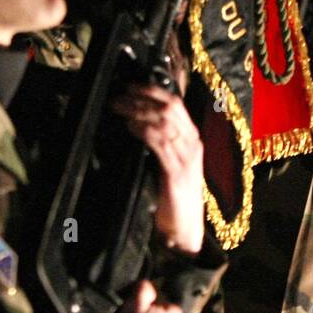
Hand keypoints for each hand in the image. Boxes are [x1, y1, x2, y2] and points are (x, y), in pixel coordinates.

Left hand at [110, 82, 204, 254]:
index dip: (153, 91)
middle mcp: (193, 144)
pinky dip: (144, 131)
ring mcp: (187, 158)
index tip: (131, 86)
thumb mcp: (169, 162)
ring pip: (164, 122)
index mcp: (192, 139)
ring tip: (120, 110)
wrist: (185, 226)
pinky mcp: (177, 173)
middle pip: (170, 108)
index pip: (176, 104)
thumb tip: (137, 120)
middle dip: (142, 98)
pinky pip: (160, 144)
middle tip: (119, 97)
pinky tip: (130, 128)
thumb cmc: (173, 196)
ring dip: (138, 112)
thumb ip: (161, 143)